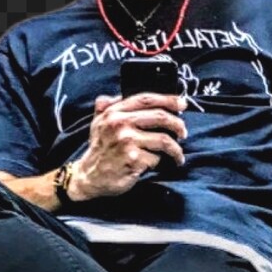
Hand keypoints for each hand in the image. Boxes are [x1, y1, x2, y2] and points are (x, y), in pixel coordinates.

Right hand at [70, 92, 186, 199]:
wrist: (89, 177)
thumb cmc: (99, 149)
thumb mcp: (98, 123)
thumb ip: (107, 106)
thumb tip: (119, 93)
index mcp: (114, 112)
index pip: (146, 99)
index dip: (168, 99)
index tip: (182, 103)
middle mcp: (120, 124)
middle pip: (160, 117)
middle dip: (178, 125)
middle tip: (183, 132)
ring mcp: (127, 142)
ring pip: (164, 140)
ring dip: (175, 149)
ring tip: (177, 155)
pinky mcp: (133, 160)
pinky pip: (156, 158)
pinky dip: (158, 163)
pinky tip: (155, 165)